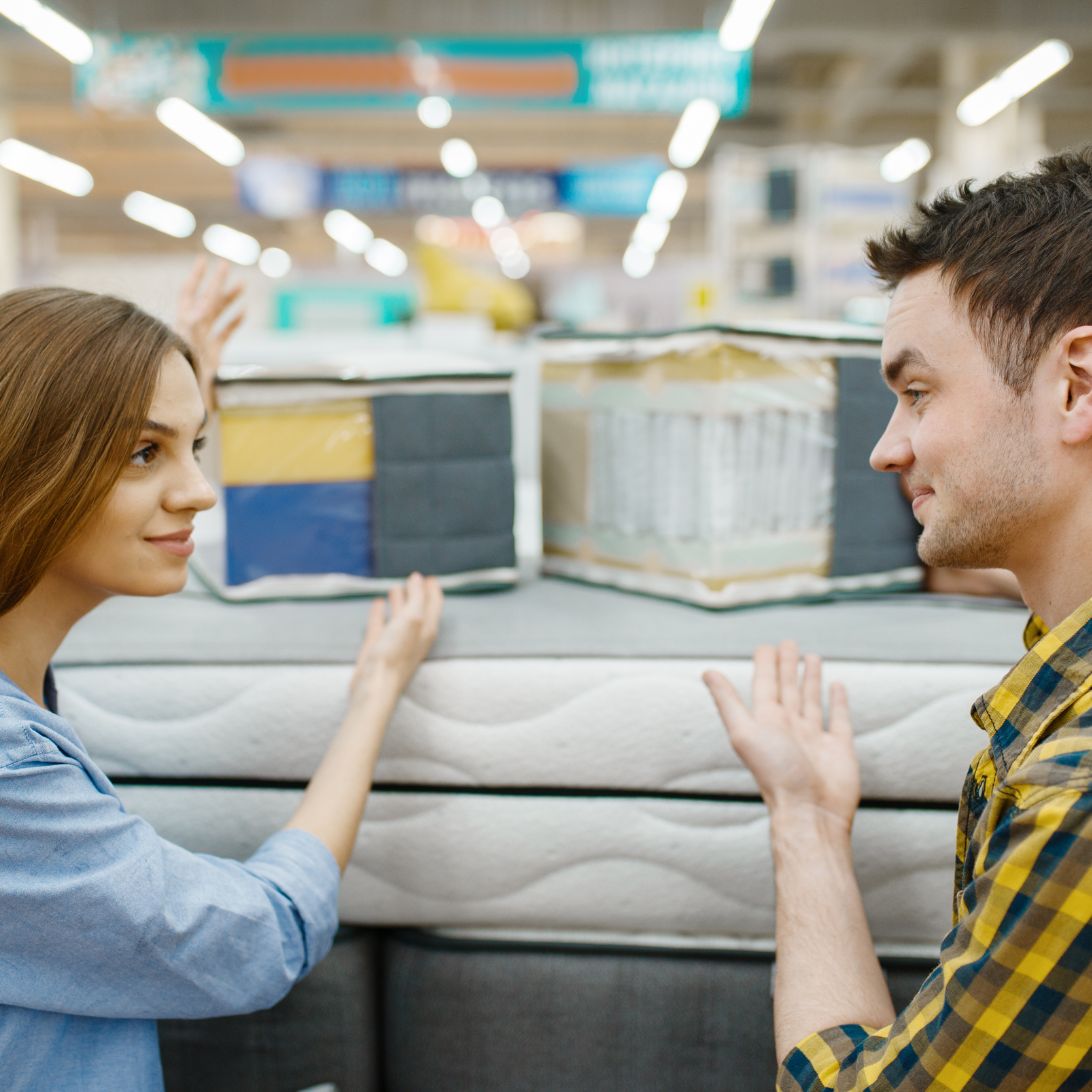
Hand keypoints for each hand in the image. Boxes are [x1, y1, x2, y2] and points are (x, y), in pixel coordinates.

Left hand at [176, 256, 244, 408]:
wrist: (185, 395)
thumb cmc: (182, 369)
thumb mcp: (186, 344)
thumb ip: (194, 326)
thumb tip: (203, 309)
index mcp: (185, 322)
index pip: (190, 293)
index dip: (196, 276)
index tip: (204, 260)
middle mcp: (193, 327)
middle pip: (207, 299)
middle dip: (217, 282)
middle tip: (226, 264)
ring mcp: (203, 339)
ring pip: (219, 314)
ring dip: (230, 299)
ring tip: (242, 284)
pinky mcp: (213, 352)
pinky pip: (225, 333)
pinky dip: (235, 322)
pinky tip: (244, 312)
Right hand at [349, 573, 442, 708]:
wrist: (375, 685)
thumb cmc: (396, 654)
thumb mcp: (412, 619)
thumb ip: (417, 597)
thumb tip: (418, 578)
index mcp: (427, 629)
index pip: (434, 604)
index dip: (433, 590)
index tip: (430, 577)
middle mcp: (413, 635)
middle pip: (418, 609)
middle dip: (417, 593)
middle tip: (413, 579)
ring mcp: (395, 642)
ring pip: (399, 616)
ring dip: (398, 601)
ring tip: (394, 587)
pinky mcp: (377, 647)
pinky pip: (380, 625)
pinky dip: (380, 613)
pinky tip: (377, 603)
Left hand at [703, 641, 858, 831]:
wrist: (810, 812)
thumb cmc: (775, 775)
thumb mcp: (744, 732)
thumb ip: (727, 701)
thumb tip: (706, 672)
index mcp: (767, 722)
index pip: (765, 685)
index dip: (765, 665)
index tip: (767, 646)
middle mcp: (789, 727)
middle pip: (788, 688)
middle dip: (787, 666)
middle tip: (789, 643)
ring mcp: (814, 737)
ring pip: (811, 700)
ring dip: (810, 679)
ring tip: (812, 657)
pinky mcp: (839, 748)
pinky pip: (839, 719)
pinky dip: (839, 702)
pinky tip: (837, 687)